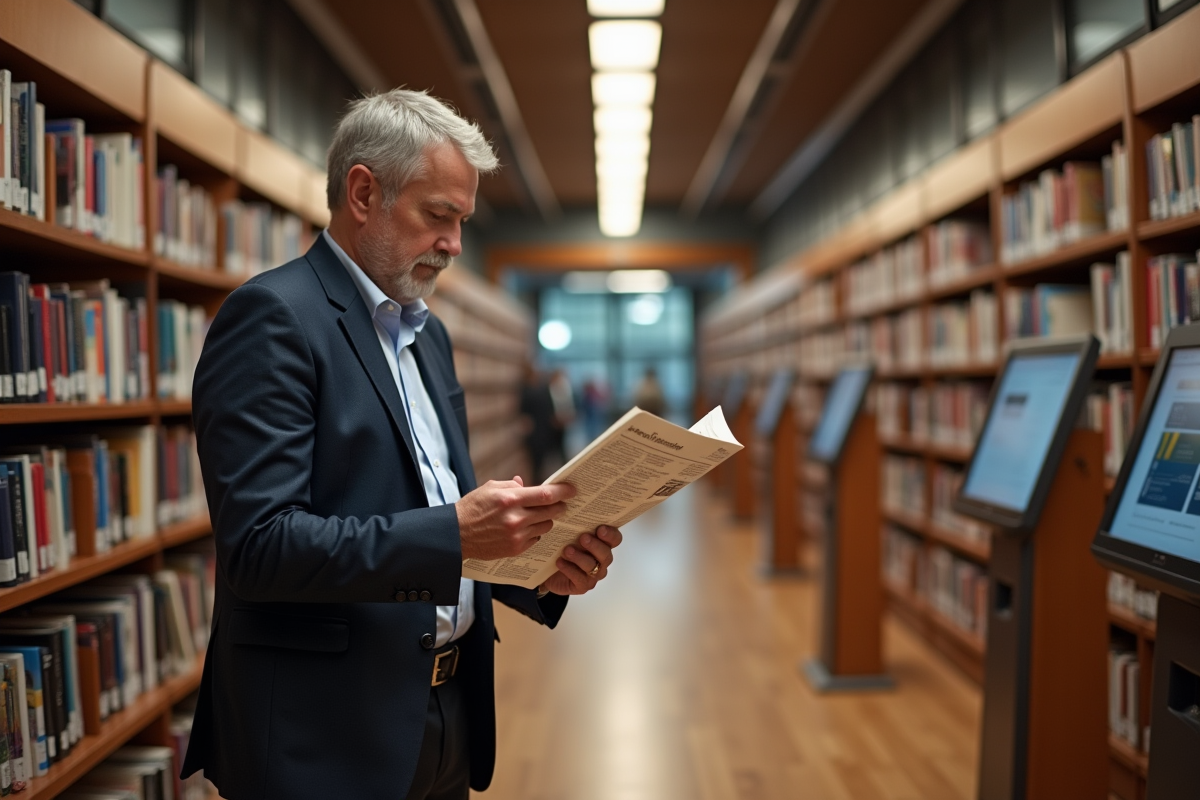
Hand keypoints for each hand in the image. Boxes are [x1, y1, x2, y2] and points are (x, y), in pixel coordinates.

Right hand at [456, 476, 574, 560]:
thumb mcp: (489, 488)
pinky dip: (535, 533)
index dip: (562, 491)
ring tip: (537, 516)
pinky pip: (536, 539)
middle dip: (559, 506)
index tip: (572, 489)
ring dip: (546, 519)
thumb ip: (511, 485)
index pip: (545, 495)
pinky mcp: (515, 549)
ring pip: (546, 526)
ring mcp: (517, 536)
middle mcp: (516, 518)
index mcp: (510, 499)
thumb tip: (525, 484)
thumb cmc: (472, 509)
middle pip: (551, 511)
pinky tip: (526, 529)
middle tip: (561, 503)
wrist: (457, 535)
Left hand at [538, 525, 622, 595]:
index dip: (610, 534)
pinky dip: (569, 569)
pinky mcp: (583, 585)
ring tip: (567, 550)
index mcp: (602, 543)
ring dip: (580, 557)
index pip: (615, 538)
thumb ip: (573, 522)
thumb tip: (571, 506)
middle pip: (606, 554)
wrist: (548, 571)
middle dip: (595, 545)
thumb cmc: (561, 548)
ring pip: (592, 566)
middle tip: (583, 537)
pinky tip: (560, 562)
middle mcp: (601, 559)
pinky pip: (580, 579)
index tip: (600, 528)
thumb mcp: (567, 533)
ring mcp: (593, 574)